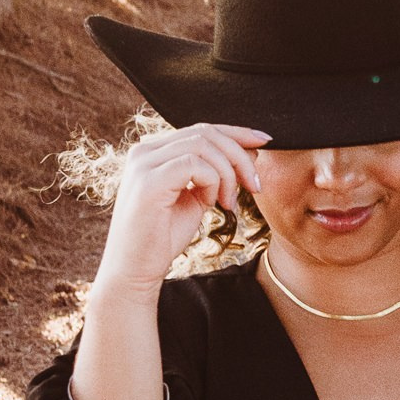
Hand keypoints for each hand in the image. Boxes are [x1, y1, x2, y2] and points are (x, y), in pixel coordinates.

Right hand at [93, 122, 270, 299]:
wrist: (135, 269)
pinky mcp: (148, 181)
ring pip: (203, 146)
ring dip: (228, 173)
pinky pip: (194, 164)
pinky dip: (213, 182)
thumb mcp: (197, 198)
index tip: (264, 142)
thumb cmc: (163, 237)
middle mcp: (144, 151)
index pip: (200, 129)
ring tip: (229, 202)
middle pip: (205, 133)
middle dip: (239, 156)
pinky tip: (211, 204)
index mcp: (154, 152)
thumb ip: (217, 173)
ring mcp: (143, 164)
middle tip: (255, 185)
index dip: (235, 133)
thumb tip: (250, 149)